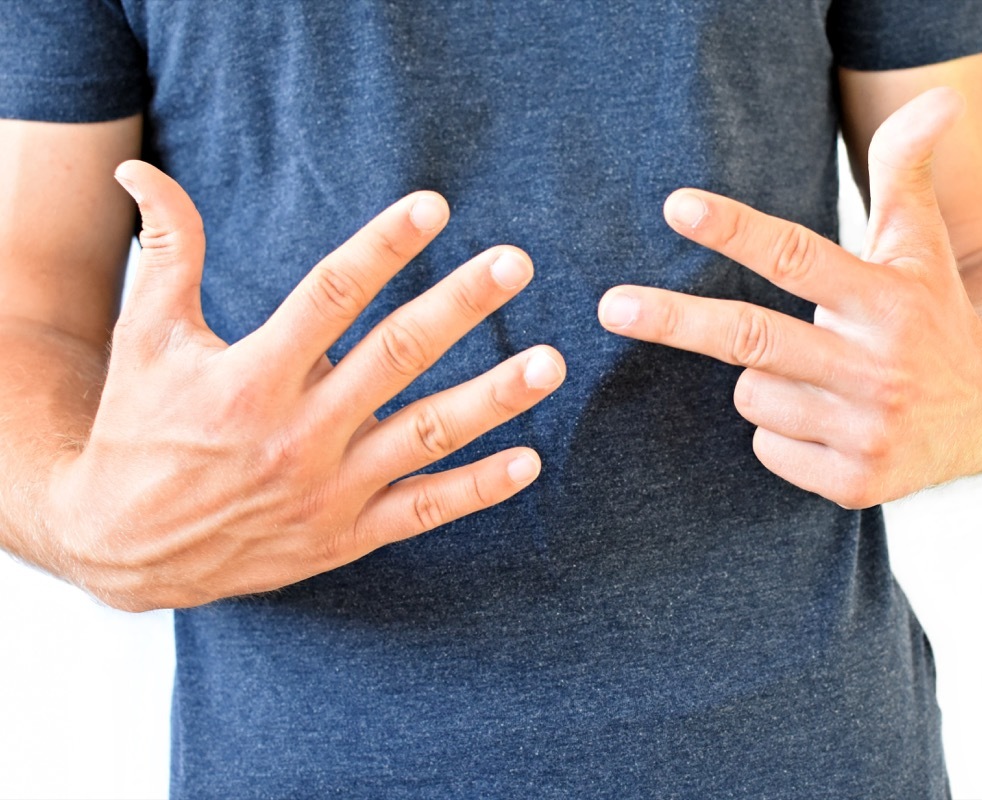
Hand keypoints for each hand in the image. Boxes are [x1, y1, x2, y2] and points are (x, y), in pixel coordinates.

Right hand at [48, 162, 564, 610]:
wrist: (124, 547)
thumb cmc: (139, 431)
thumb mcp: (144, 338)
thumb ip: (167, 253)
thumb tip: (139, 172)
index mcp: (251, 375)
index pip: (330, 295)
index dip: (383, 247)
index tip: (435, 206)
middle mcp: (298, 430)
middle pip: (395, 355)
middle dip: (460, 306)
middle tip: (516, 263)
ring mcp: (328, 488)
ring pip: (426, 436)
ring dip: (493, 399)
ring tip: (549, 364)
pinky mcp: (345, 535)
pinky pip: (422, 512)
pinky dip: (476, 489)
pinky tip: (529, 460)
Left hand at [598, 88, 981, 507]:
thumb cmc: (933, 310)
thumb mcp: (922, 240)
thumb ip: (908, 169)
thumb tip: (940, 96)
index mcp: (888, 301)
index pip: (798, 258)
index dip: (735, 231)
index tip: (676, 207)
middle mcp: (878, 367)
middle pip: (752, 338)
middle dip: (675, 320)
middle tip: (611, 305)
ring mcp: (867, 431)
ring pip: (751, 396)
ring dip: (761, 379)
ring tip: (817, 374)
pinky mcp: (856, 484)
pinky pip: (767, 447)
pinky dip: (779, 431)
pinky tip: (826, 420)